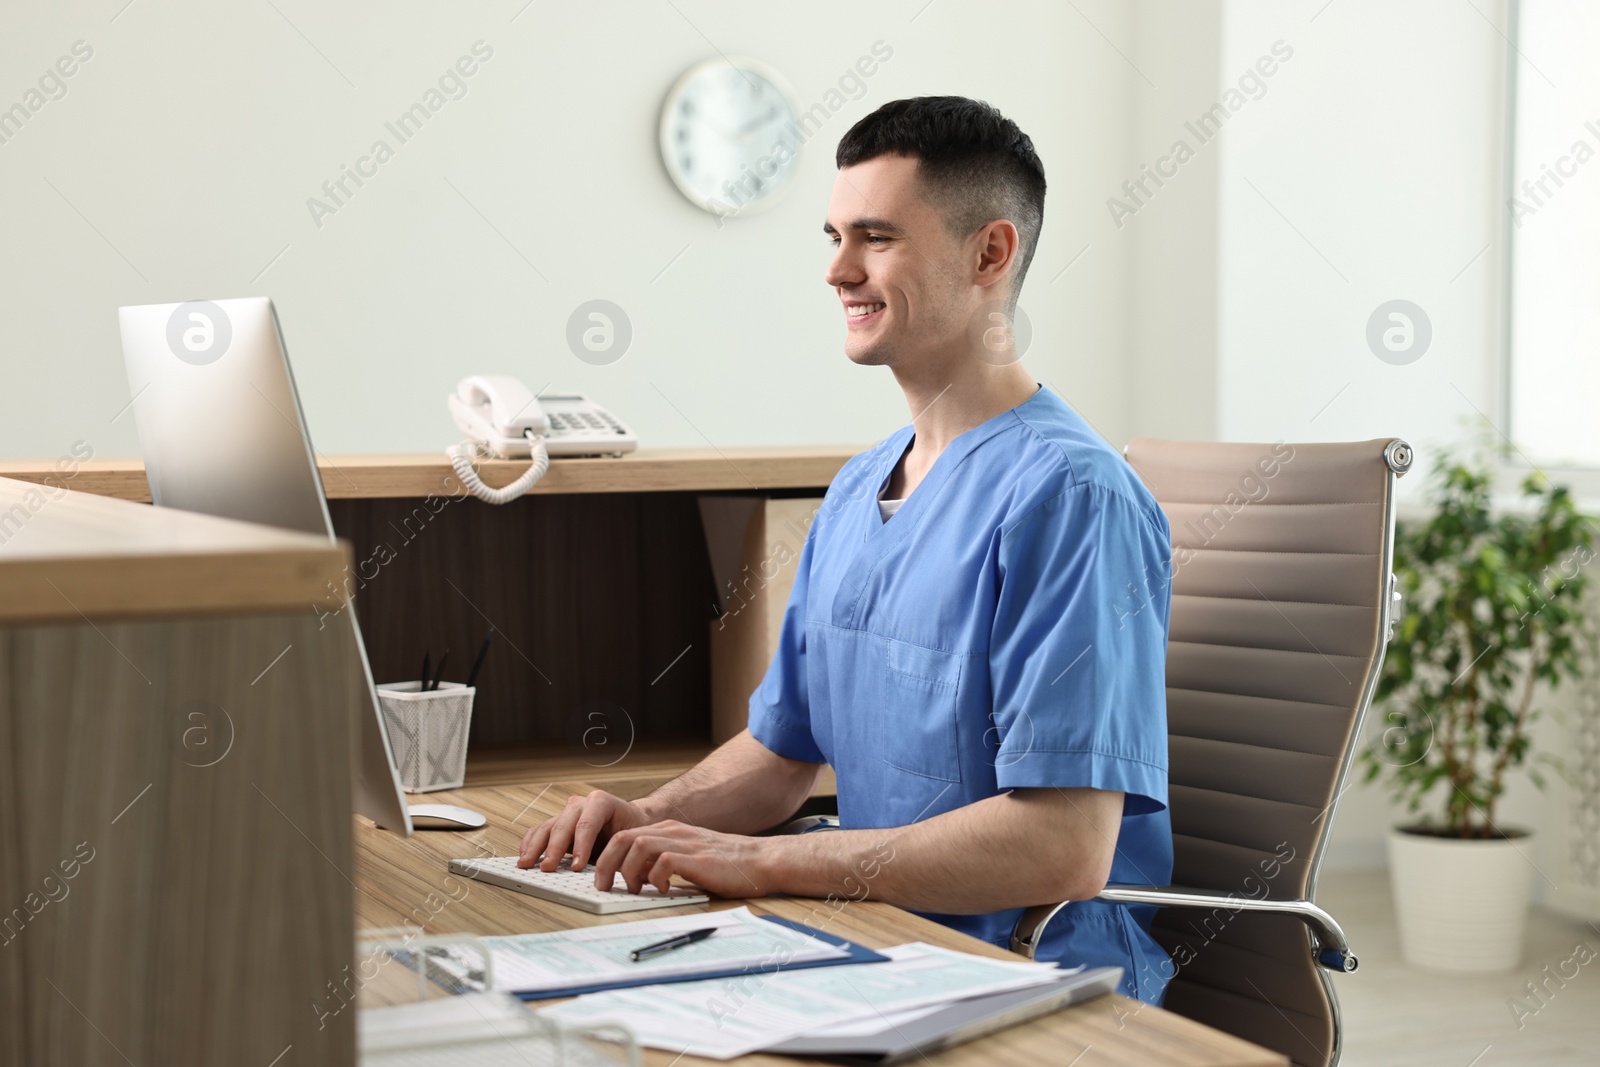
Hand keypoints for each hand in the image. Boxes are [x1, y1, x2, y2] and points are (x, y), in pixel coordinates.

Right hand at [517, 790, 653, 871]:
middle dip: (554, 849)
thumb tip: (608, 873)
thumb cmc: (633, 829)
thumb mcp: (631, 838)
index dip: (581, 846)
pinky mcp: (558, 823)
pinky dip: (530, 843)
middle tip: (547, 869)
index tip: (576, 867)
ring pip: (547, 827)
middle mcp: (580, 804)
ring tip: (527, 864)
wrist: (632, 820)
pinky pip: (539, 830)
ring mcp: (567, 813)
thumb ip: (618, 852)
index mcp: (601, 802)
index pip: (587, 824)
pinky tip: (525, 856)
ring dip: (535, 847)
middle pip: (563, 825)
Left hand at [591, 820, 777, 898]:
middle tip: (603, 886)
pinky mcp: (696, 858)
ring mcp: (684, 843)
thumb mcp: (689, 855)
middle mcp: (672, 832)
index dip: (607, 857)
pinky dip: (654, 878)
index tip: (602, 879)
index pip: (624, 836)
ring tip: (633, 889)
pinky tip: (662, 889)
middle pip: (623, 838)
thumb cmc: (726, 864)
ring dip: (627, 871)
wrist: (760, 860)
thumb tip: (637, 879)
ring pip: (637, 846)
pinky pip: (662, 861)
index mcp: (668, 831)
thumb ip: (664, 860)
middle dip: (606, 864)